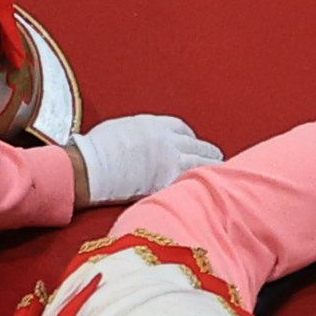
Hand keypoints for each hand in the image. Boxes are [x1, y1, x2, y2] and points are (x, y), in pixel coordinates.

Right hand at [72, 110, 224, 206]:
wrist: (92, 167)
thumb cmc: (98, 148)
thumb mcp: (121, 128)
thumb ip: (139, 133)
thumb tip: (140, 140)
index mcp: (154, 125)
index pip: (182, 128)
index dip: (190, 137)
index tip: (193, 144)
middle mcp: (167, 141)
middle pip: (197, 146)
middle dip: (208, 152)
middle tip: (218, 158)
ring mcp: (169, 162)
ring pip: (201, 163)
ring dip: (212, 167)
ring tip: (222, 174)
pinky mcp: (167, 182)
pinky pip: (191, 182)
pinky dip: (200, 184)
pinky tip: (207, 190)